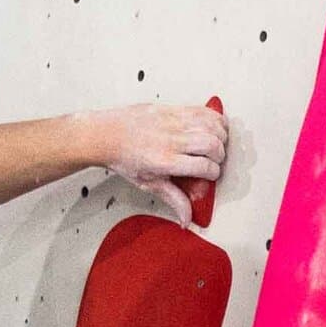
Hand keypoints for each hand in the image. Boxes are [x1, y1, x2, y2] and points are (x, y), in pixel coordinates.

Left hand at [86, 98, 225, 221]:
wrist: (105, 135)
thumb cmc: (124, 158)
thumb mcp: (148, 183)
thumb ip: (173, 199)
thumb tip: (187, 218)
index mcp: (165, 161)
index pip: (204, 167)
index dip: (214, 174)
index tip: (210, 175)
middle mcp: (171, 140)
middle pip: (212, 145)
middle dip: (220, 156)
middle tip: (214, 161)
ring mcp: (171, 121)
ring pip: (211, 125)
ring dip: (220, 136)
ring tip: (216, 145)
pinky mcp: (171, 109)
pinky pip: (202, 110)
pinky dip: (214, 119)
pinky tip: (213, 127)